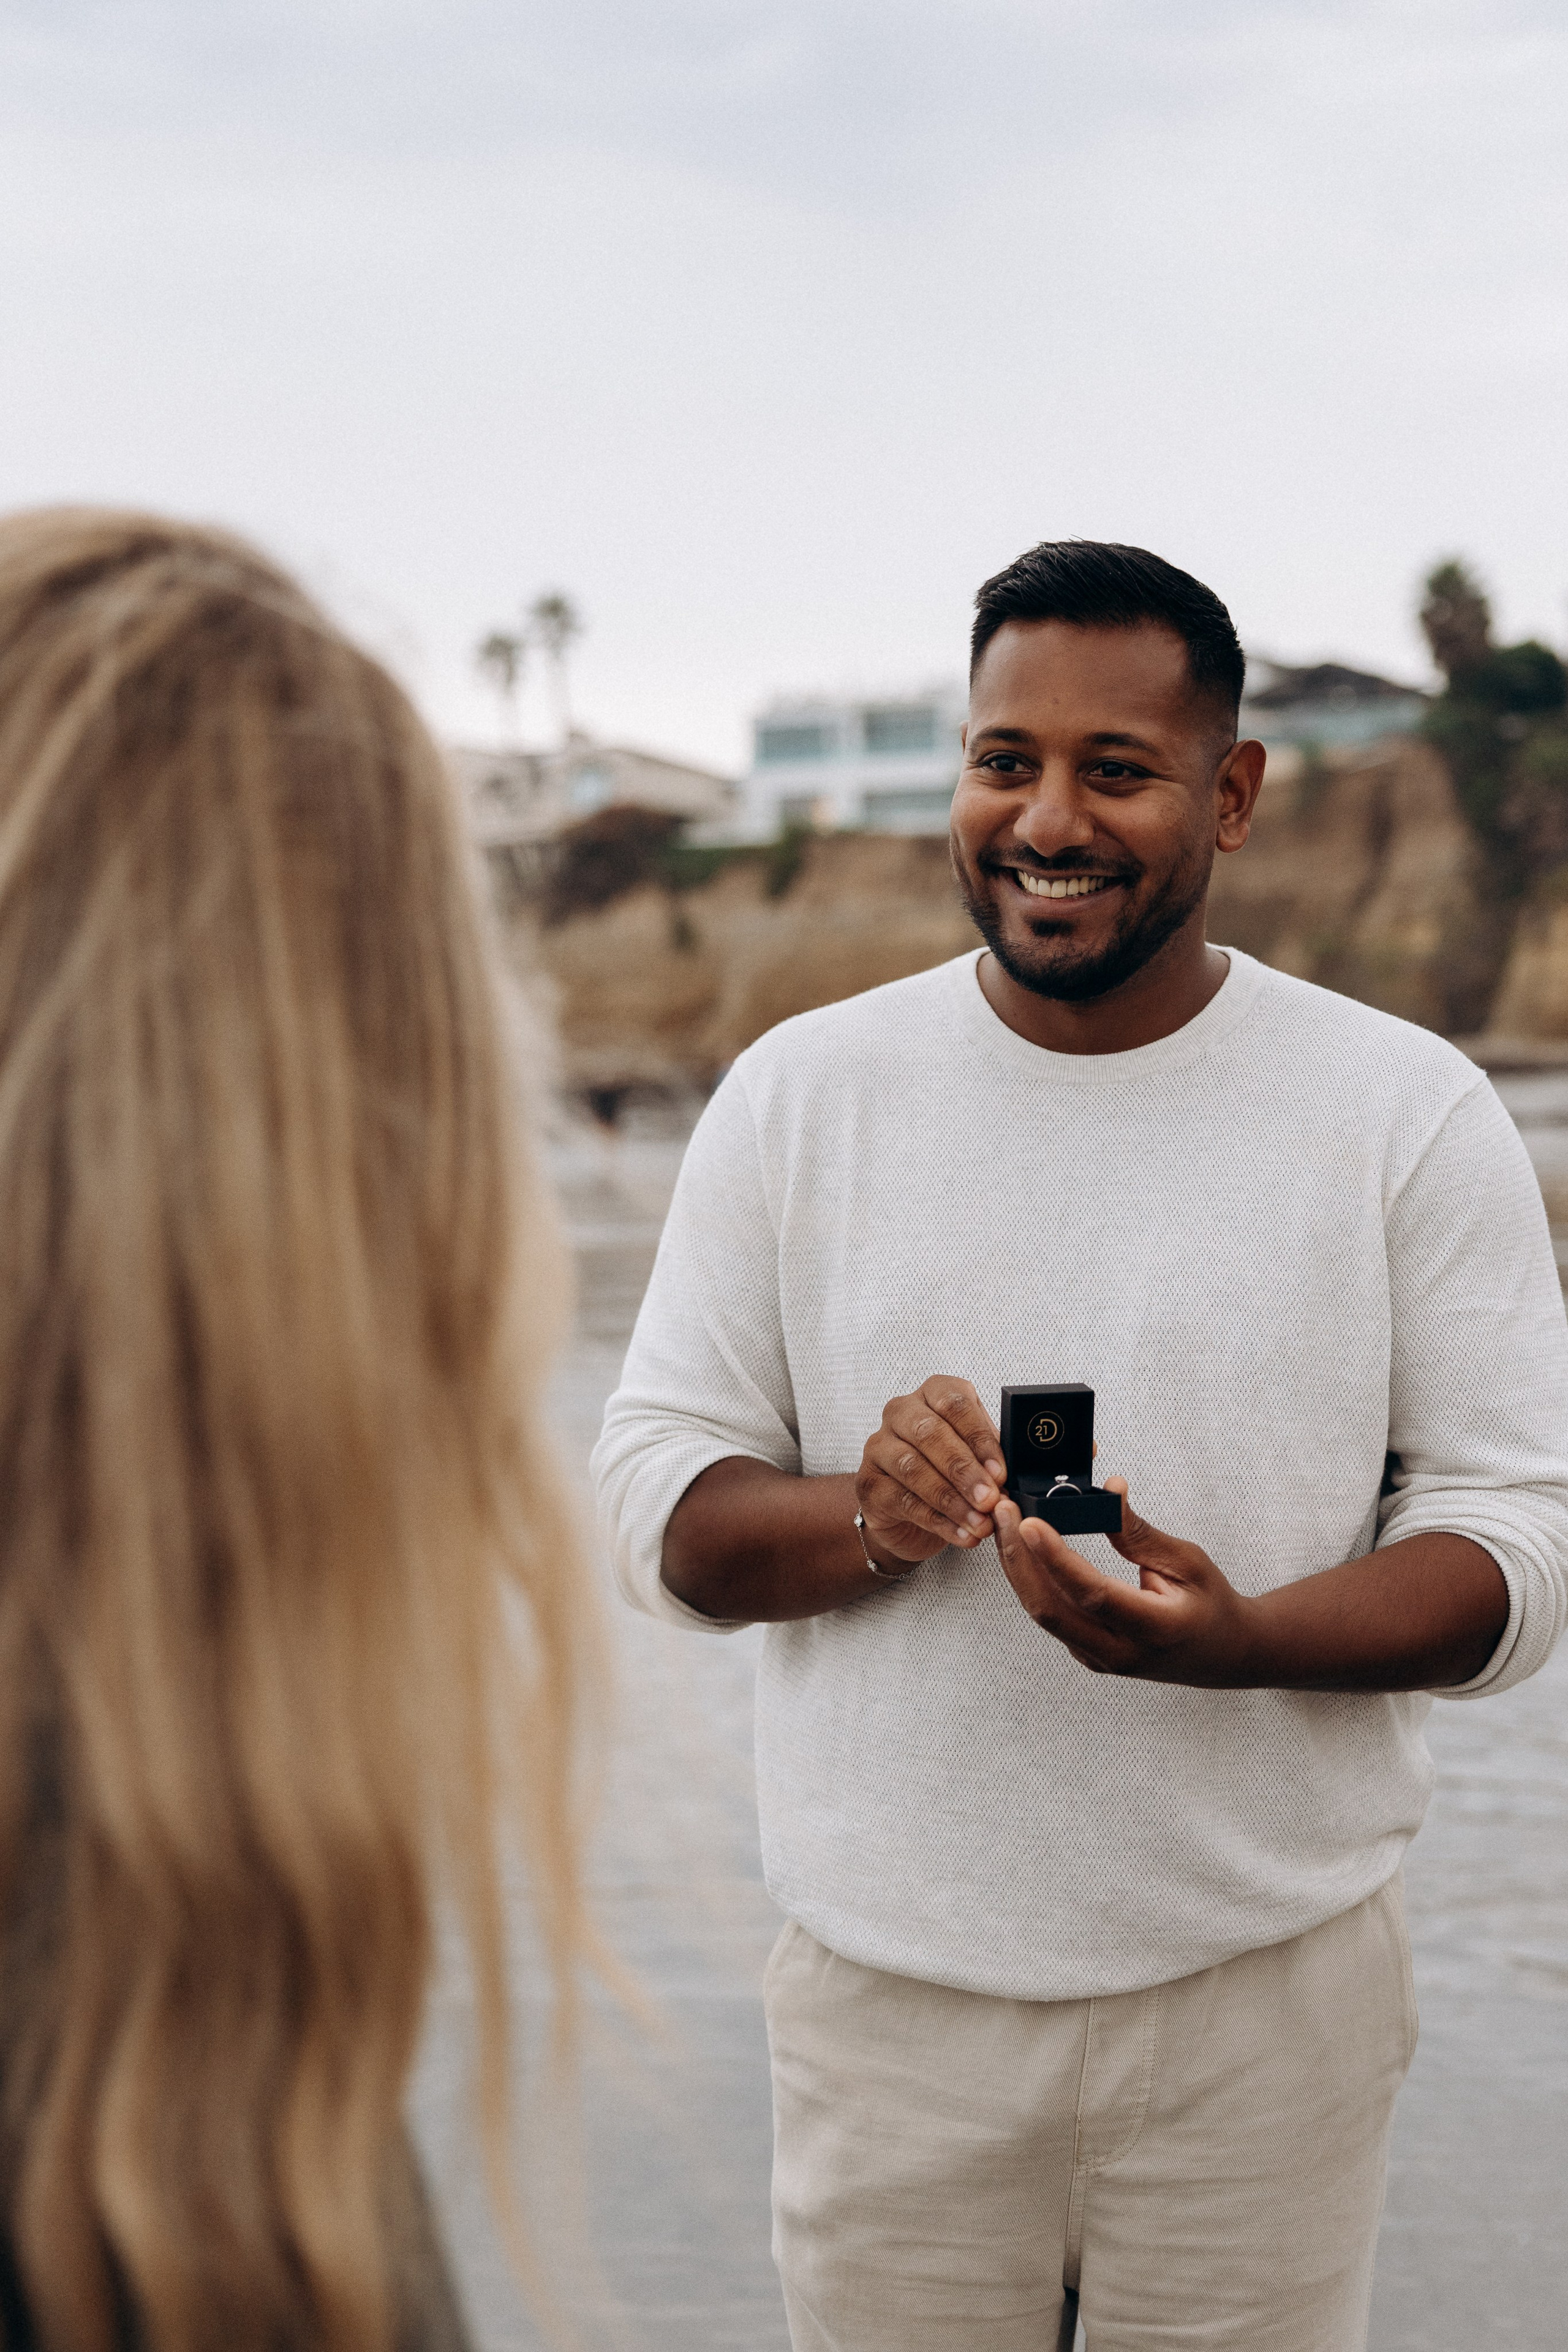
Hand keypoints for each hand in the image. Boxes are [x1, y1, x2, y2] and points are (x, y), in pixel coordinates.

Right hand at [855, 1377, 1007, 1566]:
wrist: (908, 1513)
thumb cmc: (948, 1473)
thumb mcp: (976, 1457)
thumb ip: (990, 1459)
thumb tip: (1011, 1478)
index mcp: (932, 1394)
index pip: (955, 1403)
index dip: (980, 1438)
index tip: (1001, 1472)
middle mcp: (900, 1413)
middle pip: (930, 1433)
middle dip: (964, 1470)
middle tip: (989, 1499)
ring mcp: (878, 1447)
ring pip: (913, 1468)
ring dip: (952, 1500)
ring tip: (979, 1523)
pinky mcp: (868, 1483)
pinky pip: (903, 1500)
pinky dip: (937, 1521)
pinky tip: (961, 1534)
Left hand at [994, 1480, 1257, 1684]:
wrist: (1224, 1655)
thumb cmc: (1211, 1605)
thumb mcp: (1188, 1562)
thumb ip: (1141, 1534)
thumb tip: (1109, 1491)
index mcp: (1155, 1630)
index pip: (1093, 1594)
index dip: (1057, 1558)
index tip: (1030, 1522)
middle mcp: (1120, 1653)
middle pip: (1051, 1610)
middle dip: (1019, 1559)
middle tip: (1004, 1511)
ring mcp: (1100, 1659)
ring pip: (1044, 1614)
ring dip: (1018, 1567)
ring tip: (1005, 1522)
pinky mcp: (1087, 1653)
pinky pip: (1051, 1616)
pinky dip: (1032, 1581)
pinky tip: (1022, 1548)